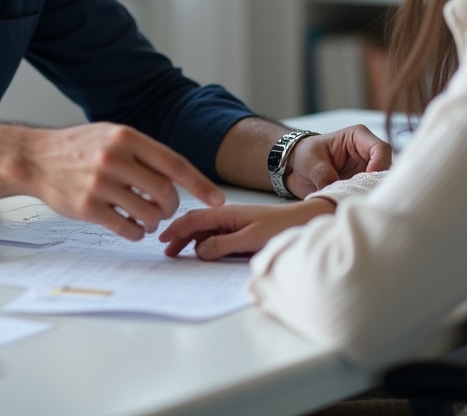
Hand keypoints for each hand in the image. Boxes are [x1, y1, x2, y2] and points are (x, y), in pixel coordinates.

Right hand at [22, 123, 224, 240]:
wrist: (36, 158)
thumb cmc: (79, 147)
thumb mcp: (112, 135)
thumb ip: (143, 151)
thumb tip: (178, 175)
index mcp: (126, 137)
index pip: (174, 163)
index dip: (200, 184)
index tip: (218, 200)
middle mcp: (115, 159)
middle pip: (165, 192)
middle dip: (172, 206)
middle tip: (165, 209)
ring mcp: (100, 184)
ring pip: (149, 213)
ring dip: (155, 221)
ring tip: (147, 218)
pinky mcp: (87, 208)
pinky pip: (127, 228)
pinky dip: (136, 232)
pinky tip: (132, 226)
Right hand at [160, 198, 335, 259]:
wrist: (305, 222)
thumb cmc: (280, 226)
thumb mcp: (250, 239)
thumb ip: (222, 244)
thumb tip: (199, 250)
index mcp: (227, 212)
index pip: (194, 218)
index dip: (176, 228)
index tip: (162, 239)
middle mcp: (228, 216)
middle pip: (197, 225)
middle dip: (180, 236)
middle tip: (167, 252)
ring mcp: (235, 224)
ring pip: (206, 231)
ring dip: (191, 241)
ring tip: (179, 253)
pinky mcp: (242, 233)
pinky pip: (218, 238)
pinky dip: (205, 244)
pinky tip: (202, 253)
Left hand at [286, 124, 391, 198]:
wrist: (295, 168)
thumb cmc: (304, 155)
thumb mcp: (310, 162)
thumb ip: (323, 175)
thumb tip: (335, 192)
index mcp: (358, 137)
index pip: (381, 149)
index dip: (379, 166)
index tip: (366, 182)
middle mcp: (367, 154)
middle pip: (386, 170)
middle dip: (377, 185)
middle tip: (364, 197)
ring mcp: (366, 172)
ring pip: (381, 186)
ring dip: (370, 195)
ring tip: (357, 202)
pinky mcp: (362, 187)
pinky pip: (370, 195)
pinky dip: (364, 202)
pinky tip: (354, 206)